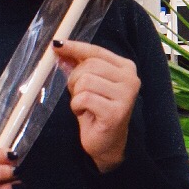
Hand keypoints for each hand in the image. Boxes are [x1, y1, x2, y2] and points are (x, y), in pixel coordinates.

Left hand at [55, 40, 136, 172]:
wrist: (106, 143)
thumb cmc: (96, 111)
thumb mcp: (87, 84)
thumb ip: (77, 65)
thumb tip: (60, 48)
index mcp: (126, 68)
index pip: (96, 51)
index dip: (75, 48)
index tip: (57, 45)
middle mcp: (131, 79)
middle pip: (89, 66)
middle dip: (75, 79)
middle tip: (78, 94)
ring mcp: (126, 96)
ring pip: (86, 81)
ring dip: (76, 95)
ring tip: (84, 105)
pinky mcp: (116, 112)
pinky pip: (84, 98)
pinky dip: (77, 106)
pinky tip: (85, 113)